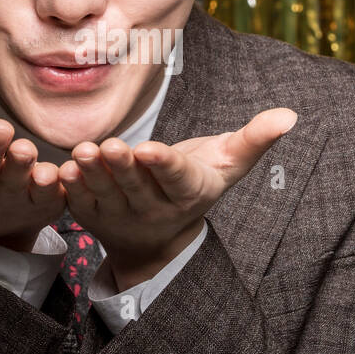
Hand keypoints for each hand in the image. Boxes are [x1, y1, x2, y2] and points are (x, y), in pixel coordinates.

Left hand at [58, 108, 297, 289]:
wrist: (159, 239)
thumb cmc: (197, 184)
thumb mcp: (228, 166)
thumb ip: (254, 140)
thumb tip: (290, 114)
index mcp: (189, 193)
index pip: (176, 178)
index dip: (163, 165)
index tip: (150, 149)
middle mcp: (154, 209)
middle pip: (136, 185)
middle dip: (122, 166)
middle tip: (109, 145)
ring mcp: (121, 215)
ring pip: (106, 193)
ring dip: (93, 173)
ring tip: (82, 151)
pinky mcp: (93, 216)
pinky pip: (80, 202)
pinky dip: (73, 187)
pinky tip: (64, 169)